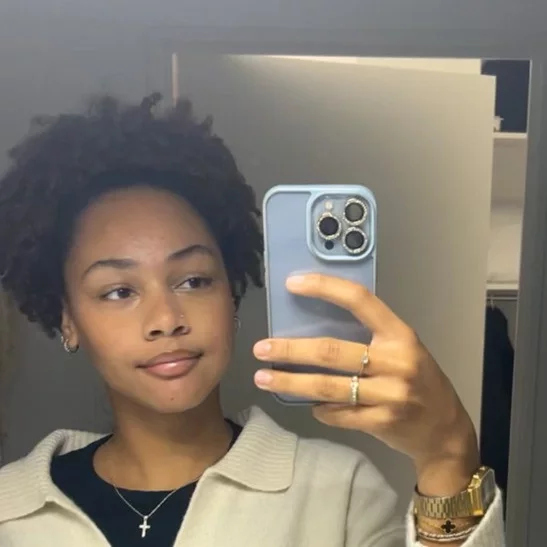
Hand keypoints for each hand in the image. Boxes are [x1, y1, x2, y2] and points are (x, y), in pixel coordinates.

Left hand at [253, 273, 479, 493]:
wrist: (445, 430)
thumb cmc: (419, 380)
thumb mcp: (403, 348)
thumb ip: (370, 337)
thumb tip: (314, 328)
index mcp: (400, 334)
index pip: (359, 300)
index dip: (324, 288)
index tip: (293, 283)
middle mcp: (396, 361)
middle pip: (331, 351)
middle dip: (290, 350)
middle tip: (261, 348)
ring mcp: (390, 394)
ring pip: (328, 386)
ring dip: (291, 382)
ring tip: (263, 377)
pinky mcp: (381, 422)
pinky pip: (337, 413)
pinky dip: (319, 409)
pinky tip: (308, 404)